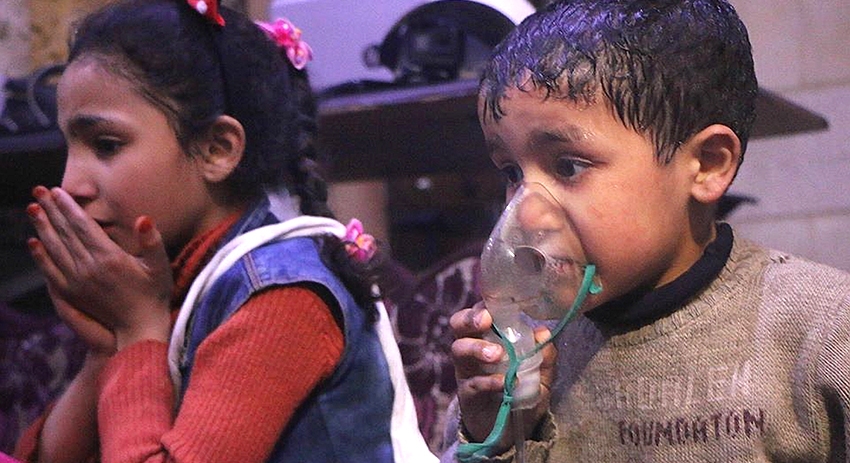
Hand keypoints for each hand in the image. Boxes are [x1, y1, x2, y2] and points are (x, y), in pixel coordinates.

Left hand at [27, 186, 173, 349]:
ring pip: (54, 249)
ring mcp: (77, 282)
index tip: (57, 191)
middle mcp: (89, 268)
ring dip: (42, 227)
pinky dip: (40, 255)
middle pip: (65, 233)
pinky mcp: (71, 294)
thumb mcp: (161, 267)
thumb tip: (143, 219)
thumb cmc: (154, 295)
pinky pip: (50, 271)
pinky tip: (33, 242)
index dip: (68, 207)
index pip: (83, 226)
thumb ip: (152, 241)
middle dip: (51, 210)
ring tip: (32, 209)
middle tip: (38, 190)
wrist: (139, 329)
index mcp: (110, 258)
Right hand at [449, 301, 556, 444]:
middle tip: (486, 321)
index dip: (482, 306)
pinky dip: (488, 381)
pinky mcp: (467, 395)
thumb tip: (545, 332)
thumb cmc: (521, 391)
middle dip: (469, 319)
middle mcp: (471, 349)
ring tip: (497, 354)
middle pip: (458, 324)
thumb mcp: (540, 374)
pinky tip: (504, 382)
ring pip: (459, 350)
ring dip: (477, 347)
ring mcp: (466, 371)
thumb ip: (544, 355)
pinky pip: (471, 383)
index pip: (478, 312)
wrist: (509, 430)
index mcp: (487, 337)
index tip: (493, 308)